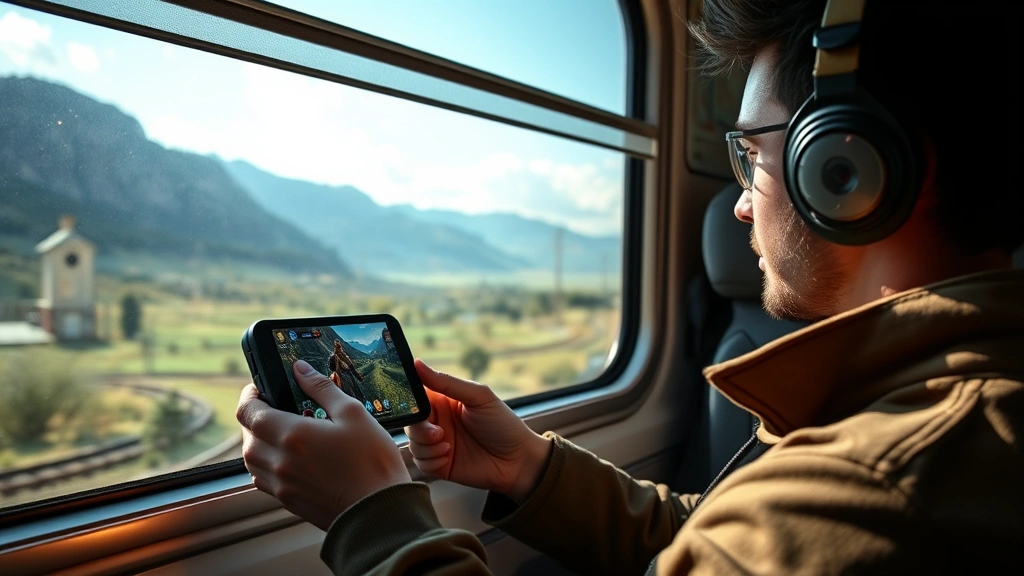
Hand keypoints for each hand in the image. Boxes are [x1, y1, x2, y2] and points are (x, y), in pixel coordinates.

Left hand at [236, 359, 410, 530]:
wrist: (380, 511)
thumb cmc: (372, 462)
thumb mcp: (353, 413)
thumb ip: (321, 388)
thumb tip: (300, 370)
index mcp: (292, 435)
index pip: (248, 412)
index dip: (249, 397)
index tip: (259, 390)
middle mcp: (280, 461)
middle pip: (247, 436)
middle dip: (255, 419)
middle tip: (274, 409)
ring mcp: (282, 485)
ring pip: (251, 460)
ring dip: (258, 443)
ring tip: (279, 434)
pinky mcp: (289, 501)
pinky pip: (263, 479)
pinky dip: (266, 465)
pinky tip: (288, 459)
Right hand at [404, 360, 551, 503]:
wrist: (518, 462)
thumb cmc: (503, 424)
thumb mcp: (479, 397)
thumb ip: (447, 382)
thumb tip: (418, 363)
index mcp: (445, 400)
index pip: (416, 395)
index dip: (409, 399)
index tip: (409, 404)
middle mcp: (438, 421)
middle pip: (410, 421)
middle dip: (419, 428)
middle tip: (438, 432)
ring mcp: (438, 443)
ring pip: (412, 443)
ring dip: (426, 446)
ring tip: (449, 446)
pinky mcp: (439, 465)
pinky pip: (419, 463)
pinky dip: (431, 461)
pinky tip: (449, 458)